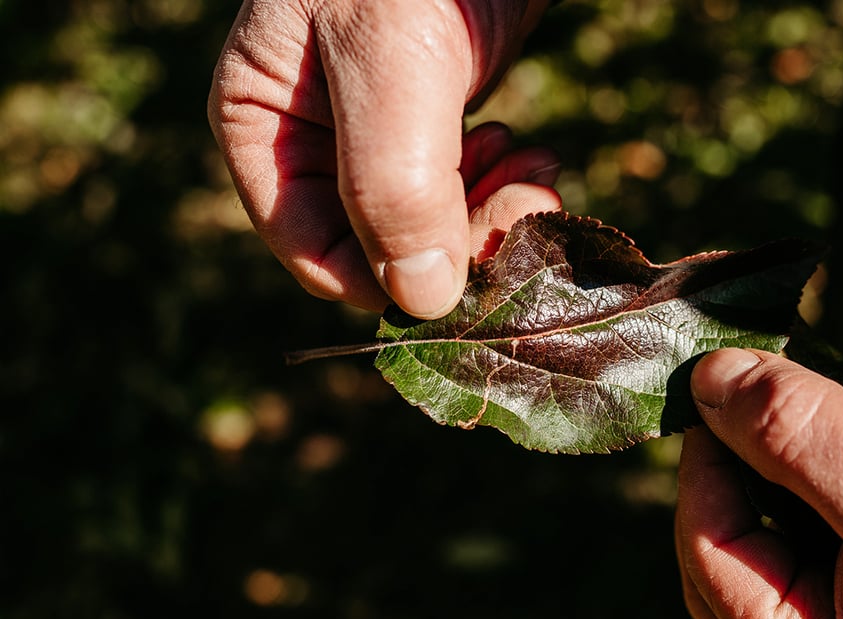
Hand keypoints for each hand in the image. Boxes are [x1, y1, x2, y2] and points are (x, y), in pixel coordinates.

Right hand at [209, 0, 553, 315]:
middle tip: (525, 198)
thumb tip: (415, 298)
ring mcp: (381, 133)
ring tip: (533, 167)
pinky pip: (466, 194)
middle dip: (460, 242)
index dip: (397, 280)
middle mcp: (315, 142)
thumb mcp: (386, 51)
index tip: (475, 263)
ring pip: (433, 231)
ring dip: (491, 217)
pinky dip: (504, 189)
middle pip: (382, 251)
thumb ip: (390, 177)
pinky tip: (530, 155)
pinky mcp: (438, 122)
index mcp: (264, 127)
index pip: (318, 256)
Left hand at [675, 348, 842, 618]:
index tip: (712, 380)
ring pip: (781, 516)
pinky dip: (824, 448)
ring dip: (780, 444)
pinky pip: (832, 503)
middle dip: (738, 454)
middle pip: (736, 540)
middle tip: (744, 372)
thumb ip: (809, 443)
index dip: (704, 463)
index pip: (713, 557)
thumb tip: (715, 381)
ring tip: (795, 383)